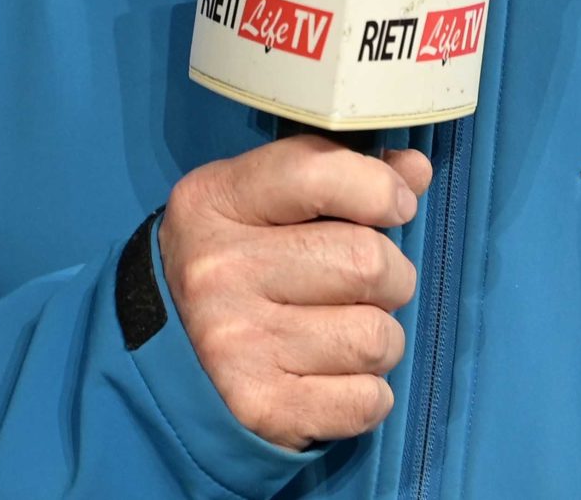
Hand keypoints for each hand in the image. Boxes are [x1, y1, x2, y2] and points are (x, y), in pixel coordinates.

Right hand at [158, 134, 432, 449]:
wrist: (167, 352)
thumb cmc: (239, 260)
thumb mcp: (268, 199)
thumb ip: (342, 174)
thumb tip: (414, 170)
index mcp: (216, 201)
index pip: (319, 175)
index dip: (379, 187)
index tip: (395, 205)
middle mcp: (217, 272)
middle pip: (367, 262)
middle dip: (391, 275)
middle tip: (368, 284)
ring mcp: (234, 346)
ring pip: (375, 337)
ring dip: (381, 338)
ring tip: (346, 332)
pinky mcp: (259, 409)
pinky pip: (367, 401)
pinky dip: (369, 394)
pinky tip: (336, 377)